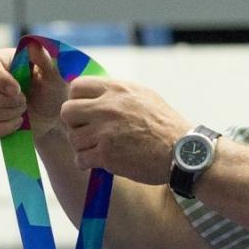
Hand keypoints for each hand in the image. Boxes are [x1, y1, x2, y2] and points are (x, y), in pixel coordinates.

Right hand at [0, 41, 67, 137]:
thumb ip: (46, 61)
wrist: (52, 115)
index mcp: (1, 60)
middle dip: (2, 99)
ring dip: (7, 114)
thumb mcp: (55, 75)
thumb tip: (33, 45)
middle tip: (24, 101)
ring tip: (24, 111)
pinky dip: (4, 128)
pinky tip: (18, 123)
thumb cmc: (52, 88)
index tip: (17, 90)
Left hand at [60, 77, 189, 183]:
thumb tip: (93, 92)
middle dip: (74, 123)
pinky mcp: (106, 155)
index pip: (76, 86)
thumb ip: (116, 92)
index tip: (86, 111)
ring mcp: (105, 132)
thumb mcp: (143, 95)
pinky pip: (80, 159)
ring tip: (99, 147)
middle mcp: (108, 108)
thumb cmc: (164, 124)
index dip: (77, 99)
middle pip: (67, 112)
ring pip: (72, 138)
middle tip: (88, 130)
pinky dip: (87, 162)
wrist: (182, 151)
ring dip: (82, 145)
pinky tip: (100, 161)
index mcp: (116, 89)